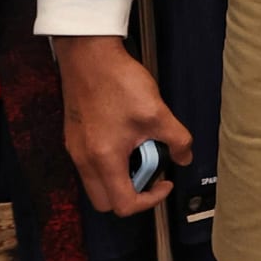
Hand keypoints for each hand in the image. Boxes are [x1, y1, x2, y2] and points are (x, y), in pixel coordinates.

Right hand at [53, 35, 193, 216]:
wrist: (89, 57)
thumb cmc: (119, 82)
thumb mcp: (158, 112)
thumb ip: (177, 139)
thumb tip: (185, 156)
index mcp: (103, 160)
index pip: (123, 204)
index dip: (150, 200)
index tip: (165, 181)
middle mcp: (83, 161)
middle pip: (105, 201)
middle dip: (132, 193)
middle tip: (152, 168)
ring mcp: (76, 150)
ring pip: (97, 183)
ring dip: (122, 175)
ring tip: (141, 148)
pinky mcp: (75, 138)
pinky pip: (92, 165)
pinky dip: (111, 161)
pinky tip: (128, 136)